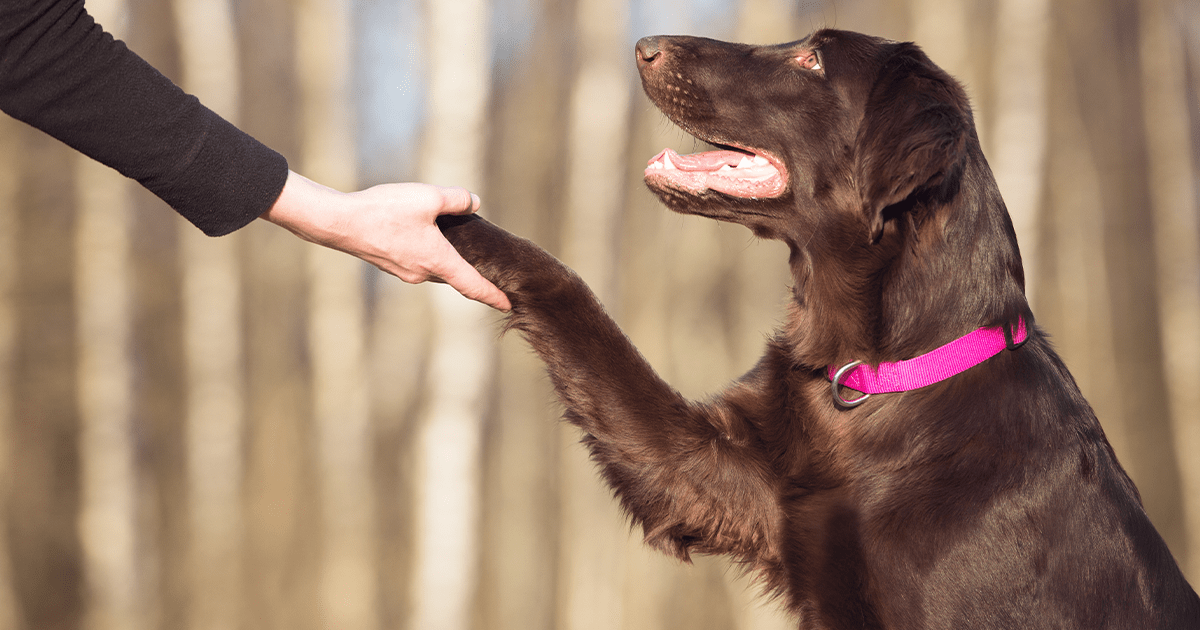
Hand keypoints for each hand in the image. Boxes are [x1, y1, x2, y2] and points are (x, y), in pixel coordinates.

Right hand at [260, 170, 510, 310]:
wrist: (339, 223)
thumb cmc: (384, 211)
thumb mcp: (427, 197)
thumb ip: (456, 199)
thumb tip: (474, 202)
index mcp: (438, 260)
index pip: (473, 285)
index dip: (493, 296)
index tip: (509, 306)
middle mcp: (423, 273)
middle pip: (456, 275)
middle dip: (473, 273)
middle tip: (492, 267)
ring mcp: (405, 271)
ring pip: (436, 268)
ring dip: (449, 260)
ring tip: (460, 244)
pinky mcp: (390, 264)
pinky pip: (419, 262)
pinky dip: (430, 254)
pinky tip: (427, 235)